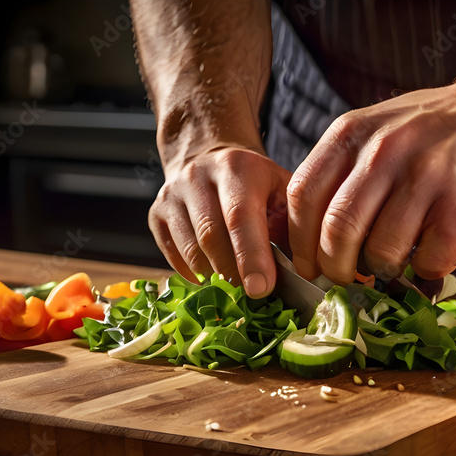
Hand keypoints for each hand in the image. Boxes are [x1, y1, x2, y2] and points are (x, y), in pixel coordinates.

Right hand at [148, 146, 291, 297]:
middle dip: (233, 274)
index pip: (240, 216)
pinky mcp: (155, 215)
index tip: (262, 289)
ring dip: (215, 278)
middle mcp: (197, 177)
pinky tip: (214, 274)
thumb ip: (291, 223)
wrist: (209, 160)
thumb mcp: (281, 189)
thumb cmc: (254, 183)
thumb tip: (300, 269)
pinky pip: (174, 257)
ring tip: (237, 287)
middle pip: (211, 237)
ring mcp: (171, 196)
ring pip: (191, 251)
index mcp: (236, 167)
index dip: (251, 256)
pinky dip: (195, 275)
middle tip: (253, 295)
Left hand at [287, 78, 455, 283]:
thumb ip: (339, 172)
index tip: (308, 264)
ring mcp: (423, 181)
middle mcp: (383, 153)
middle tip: (345, 279)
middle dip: (335, 269)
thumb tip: (307, 239)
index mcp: (351, 134)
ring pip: (379, 254)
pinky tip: (432, 252)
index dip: (299, 241)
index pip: (302, 196)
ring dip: (381, 272)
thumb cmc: (431, 132)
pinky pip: (426, 262)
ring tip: (392, 262)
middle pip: (336, 232)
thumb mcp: (374, 129)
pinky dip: (424, 271)